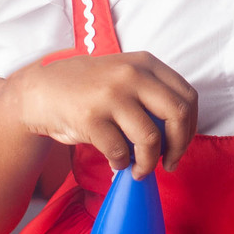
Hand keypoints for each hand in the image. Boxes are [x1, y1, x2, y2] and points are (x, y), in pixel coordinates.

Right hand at [9, 51, 197, 177]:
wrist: (42, 90)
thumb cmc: (89, 89)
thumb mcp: (126, 76)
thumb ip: (153, 95)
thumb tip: (179, 134)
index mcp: (146, 64)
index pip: (188, 97)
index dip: (191, 128)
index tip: (181, 145)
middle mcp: (131, 75)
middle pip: (177, 115)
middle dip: (179, 147)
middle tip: (168, 163)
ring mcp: (110, 95)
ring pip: (150, 139)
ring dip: (148, 163)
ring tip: (139, 170)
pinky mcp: (91, 118)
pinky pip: (120, 151)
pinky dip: (122, 164)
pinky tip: (116, 162)